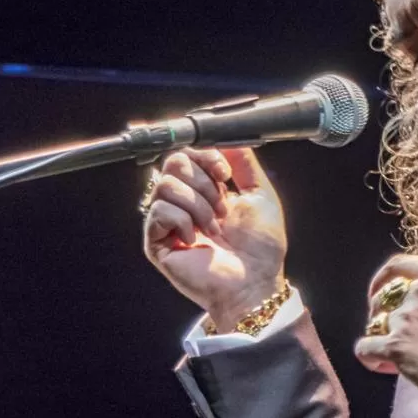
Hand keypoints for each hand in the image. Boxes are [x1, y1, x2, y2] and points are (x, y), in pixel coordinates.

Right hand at [142, 147, 287, 328]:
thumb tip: (226, 136)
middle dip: (203, 182)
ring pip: (165, 184)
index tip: (225, 174)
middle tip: (222, 208)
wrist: (256, 281)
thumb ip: (243, 162)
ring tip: (213, 226)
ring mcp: (168, 221)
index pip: (189, 152)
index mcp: (206, 188)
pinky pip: (158, 210)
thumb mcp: (259, 193)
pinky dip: (183, 221)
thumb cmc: (261, 247)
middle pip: (173, 161)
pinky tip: (196, 239)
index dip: (206, 156)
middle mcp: (184, 201)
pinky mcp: (156, 241)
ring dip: (197, 204)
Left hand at [354, 250, 417, 402]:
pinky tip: (383, 365)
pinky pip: (366, 348)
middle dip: (382, 313)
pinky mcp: (396, 346)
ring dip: (383, 338)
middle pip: (384, 298)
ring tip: (399, 356)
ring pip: (377, 324)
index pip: (399, 265)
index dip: (383, 277)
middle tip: (394, 331)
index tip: (379, 289)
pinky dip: (370, 357)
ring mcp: (405, 319)